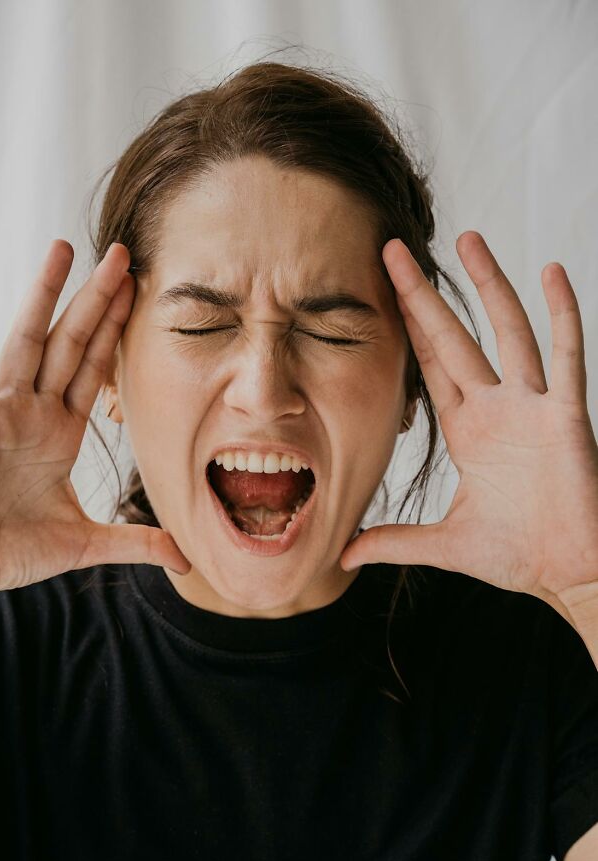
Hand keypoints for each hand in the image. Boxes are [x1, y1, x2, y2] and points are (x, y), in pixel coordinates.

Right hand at [0, 239, 190, 603]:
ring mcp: (1, 413)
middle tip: (120, 253)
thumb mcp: (86, 543)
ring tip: (62, 248)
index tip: (137, 291)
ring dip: (44, 295)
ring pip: (28, 341)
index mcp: (61, 433)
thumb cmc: (11, 553)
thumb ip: (135, 543)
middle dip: (96, 299)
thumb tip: (185, 558)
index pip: (95, 369)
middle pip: (71, 343)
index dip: (116, 330)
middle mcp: (34, 414)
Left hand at [339, 231, 597, 615]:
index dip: (407, 328)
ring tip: (467, 238)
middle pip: (455, 337)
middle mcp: (498, 409)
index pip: (430, 366)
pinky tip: (552, 272)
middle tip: (394, 250)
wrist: (568, 571)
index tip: (382, 291)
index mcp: (468, 431)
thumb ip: (395, 541)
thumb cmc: (517, 555)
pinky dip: (564, 314)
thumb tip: (344, 553)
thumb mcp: (444, 544)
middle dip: (424, 295)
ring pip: (509, 331)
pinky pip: (568, 356)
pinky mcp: (567, 416)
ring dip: (489, 286)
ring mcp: (533, 407)